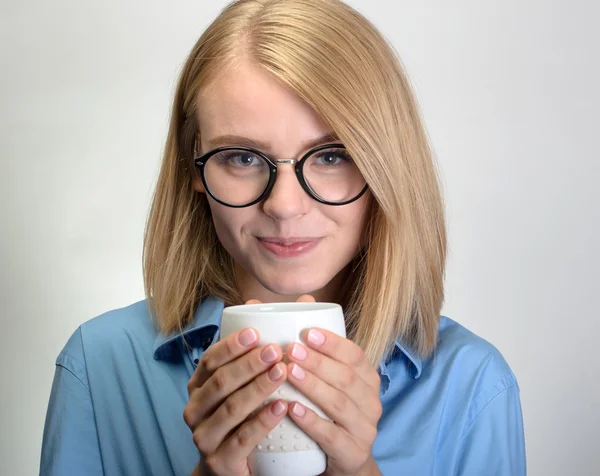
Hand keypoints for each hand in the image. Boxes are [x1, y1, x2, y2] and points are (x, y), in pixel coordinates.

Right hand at [183, 303, 288, 475]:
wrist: (231, 467)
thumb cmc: (242, 415)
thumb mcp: (244, 382)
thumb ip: (259, 345)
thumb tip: (286, 300)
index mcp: (199, 385)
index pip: (210, 359)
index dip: (231, 345)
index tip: (255, 331)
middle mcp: (195, 409)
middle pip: (219, 382)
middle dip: (248, 364)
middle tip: (276, 350)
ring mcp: (204, 437)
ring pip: (230, 408)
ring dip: (257, 388)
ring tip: (283, 372)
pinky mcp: (220, 461)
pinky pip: (241, 439)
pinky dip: (262, 422)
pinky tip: (282, 407)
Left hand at [284, 297, 382, 475]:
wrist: (340, 461)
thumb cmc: (328, 410)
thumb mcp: (327, 378)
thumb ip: (316, 343)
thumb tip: (300, 299)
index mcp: (367, 379)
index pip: (356, 356)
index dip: (333, 343)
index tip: (308, 332)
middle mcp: (371, 402)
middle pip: (346, 378)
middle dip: (318, 361)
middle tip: (290, 349)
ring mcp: (364, 430)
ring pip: (339, 404)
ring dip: (313, 386)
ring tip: (288, 372)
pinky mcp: (352, 454)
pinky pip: (332, 436)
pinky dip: (312, 421)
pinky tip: (291, 409)